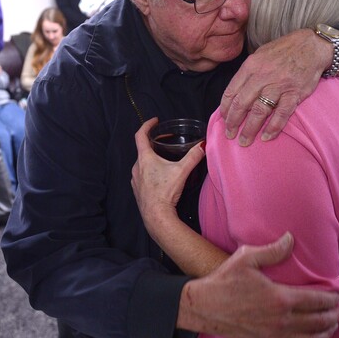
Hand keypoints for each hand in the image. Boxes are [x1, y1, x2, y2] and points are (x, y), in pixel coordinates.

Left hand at [131, 118, 204, 234]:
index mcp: (144, 158)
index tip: (155, 121)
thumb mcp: (182, 171)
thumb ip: (193, 156)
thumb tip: (203, 146)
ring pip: (142, 163)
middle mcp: (136, 167)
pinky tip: (161, 177)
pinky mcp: (137, 190)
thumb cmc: (165, 192)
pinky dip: (150, 171)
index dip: (147, 125)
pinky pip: (142, 175)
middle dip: (154, 143)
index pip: (140, 135)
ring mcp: (135, 179)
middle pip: (143, 149)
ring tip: (165, 159)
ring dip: (152, 158)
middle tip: (166, 141)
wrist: (156, 216)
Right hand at [177, 232, 338, 337]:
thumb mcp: (247, 258)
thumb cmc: (225, 281)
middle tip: (338, 310)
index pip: (316, 301)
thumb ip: (273, 250)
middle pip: (318, 322)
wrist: (204, 307)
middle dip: (333, 316)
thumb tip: (291, 238)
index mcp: (279, 298)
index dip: (331, 299)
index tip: (337, 295)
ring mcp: (274, 337)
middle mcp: (281, 321)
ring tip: (332, 326)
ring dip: (326, 334)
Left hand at [220, 29, 327, 145]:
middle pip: (242, 104)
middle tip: (230, 134)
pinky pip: (281, 114)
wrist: (312, 46)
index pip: (232, 91)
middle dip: (233, 122)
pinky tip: (266, 136)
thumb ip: (247, 72)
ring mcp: (279, 86)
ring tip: (245, 141)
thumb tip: (235, 93)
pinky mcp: (294, 94)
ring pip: (259, 111)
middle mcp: (262, 76)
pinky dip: (273, 127)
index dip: (225, 109)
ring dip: (250, 129)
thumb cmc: (284, 50)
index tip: (224, 119)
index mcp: (251, 66)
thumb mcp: (260, 54)